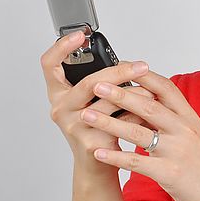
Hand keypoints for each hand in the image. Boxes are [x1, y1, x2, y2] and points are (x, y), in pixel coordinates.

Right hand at [40, 32, 156, 167]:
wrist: (96, 165)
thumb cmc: (95, 128)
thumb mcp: (90, 102)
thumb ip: (99, 83)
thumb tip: (128, 63)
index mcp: (58, 94)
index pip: (49, 64)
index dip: (61, 47)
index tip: (79, 35)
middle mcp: (61, 108)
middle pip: (89, 82)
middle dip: (119, 72)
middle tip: (141, 66)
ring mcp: (73, 126)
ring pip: (107, 102)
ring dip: (134, 94)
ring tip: (150, 91)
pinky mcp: (90, 142)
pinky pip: (118, 122)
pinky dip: (136, 115)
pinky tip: (147, 113)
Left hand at [79, 66, 199, 200]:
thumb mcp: (194, 135)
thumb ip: (172, 119)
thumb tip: (145, 103)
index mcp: (190, 118)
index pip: (166, 89)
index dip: (143, 76)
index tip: (121, 66)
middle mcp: (184, 130)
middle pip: (148, 106)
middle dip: (119, 94)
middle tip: (96, 86)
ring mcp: (176, 152)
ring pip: (137, 132)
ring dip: (109, 122)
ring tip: (87, 115)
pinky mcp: (169, 173)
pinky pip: (136, 162)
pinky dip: (115, 156)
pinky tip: (98, 152)